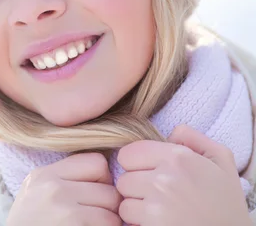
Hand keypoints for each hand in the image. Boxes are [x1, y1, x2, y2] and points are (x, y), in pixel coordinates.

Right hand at [6, 152, 122, 225]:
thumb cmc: (30, 225)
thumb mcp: (36, 193)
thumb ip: (63, 179)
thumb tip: (106, 175)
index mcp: (44, 174)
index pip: (96, 162)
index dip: (102, 180)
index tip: (91, 195)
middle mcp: (52, 186)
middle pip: (109, 188)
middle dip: (108, 205)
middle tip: (92, 216)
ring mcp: (63, 208)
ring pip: (113, 210)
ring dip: (108, 222)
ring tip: (88, 225)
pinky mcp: (74, 224)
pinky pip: (110, 225)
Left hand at [116, 125, 250, 225]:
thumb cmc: (224, 201)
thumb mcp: (221, 161)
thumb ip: (194, 138)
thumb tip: (171, 132)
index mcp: (179, 157)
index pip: (128, 153)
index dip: (136, 164)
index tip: (150, 173)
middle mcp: (165, 176)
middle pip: (123, 176)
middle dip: (136, 185)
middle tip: (158, 194)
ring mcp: (157, 201)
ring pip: (123, 196)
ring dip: (136, 203)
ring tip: (158, 207)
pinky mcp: (153, 222)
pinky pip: (127, 214)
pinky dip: (138, 219)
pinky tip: (158, 220)